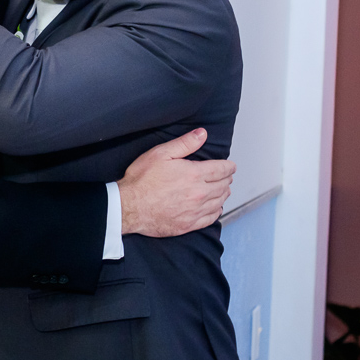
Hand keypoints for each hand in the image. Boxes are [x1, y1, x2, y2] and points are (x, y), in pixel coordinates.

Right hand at [118, 128, 234, 236]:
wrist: (129, 207)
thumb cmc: (142, 180)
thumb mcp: (161, 154)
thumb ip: (184, 143)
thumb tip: (202, 134)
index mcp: (194, 174)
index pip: (221, 170)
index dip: (229, 167)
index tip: (231, 166)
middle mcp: (199, 194)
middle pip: (223, 186)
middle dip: (227, 179)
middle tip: (227, 177)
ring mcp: (194, 211)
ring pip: (219, 202)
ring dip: (223, 194)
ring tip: (224, 190)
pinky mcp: (188, 224)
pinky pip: (210, 219)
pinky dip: (216, 212)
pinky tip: (216, 208)